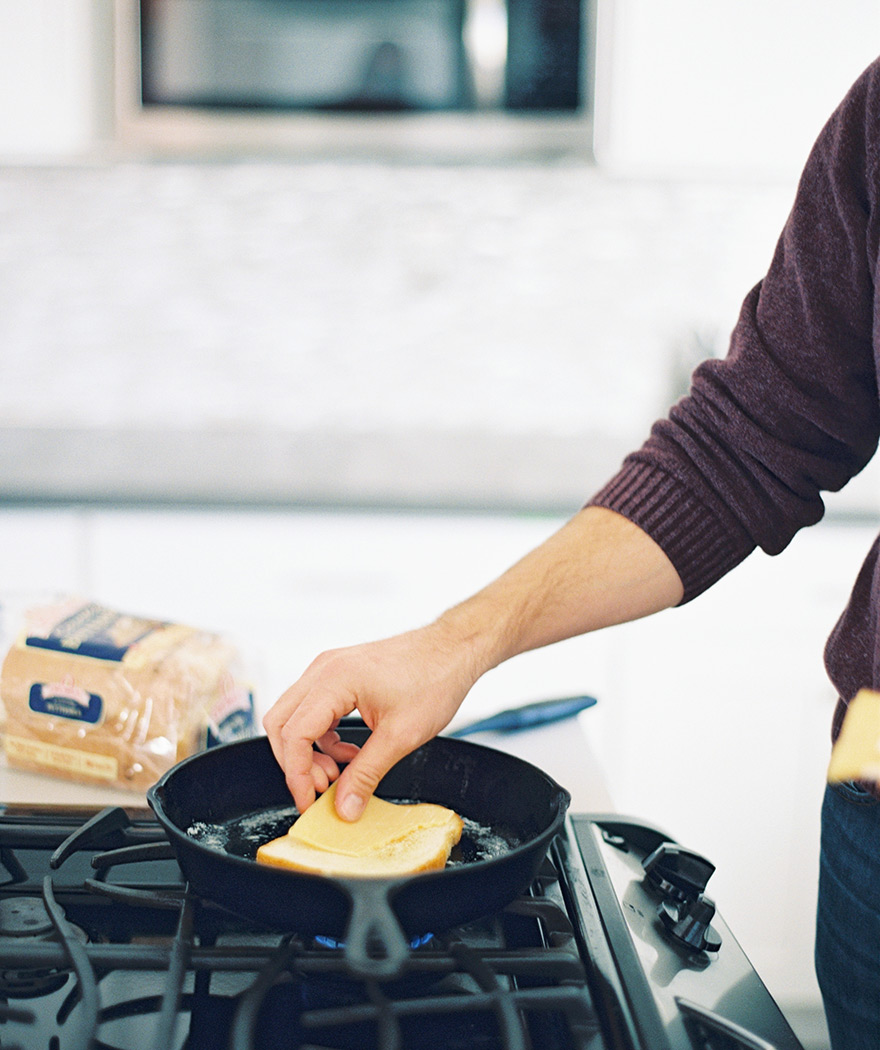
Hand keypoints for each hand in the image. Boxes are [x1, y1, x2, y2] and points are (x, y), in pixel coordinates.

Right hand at [262, 621, 477, 819]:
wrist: (453, 649)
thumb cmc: (434, 679)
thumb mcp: (400, 736)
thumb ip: (366, 775)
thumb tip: (344, 808)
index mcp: (335, 679)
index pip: (294, 734)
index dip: (297, 774)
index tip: (309, 801)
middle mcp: (324, 669)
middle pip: (281, 722)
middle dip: (296, 762)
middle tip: (323, 789)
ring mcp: (329, 668)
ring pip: (294, 715)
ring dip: (310, 750)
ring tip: (340, 773)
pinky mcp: (339, 673)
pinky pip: (313, 709)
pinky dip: (322, 736)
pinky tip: (350, 752)